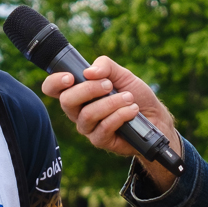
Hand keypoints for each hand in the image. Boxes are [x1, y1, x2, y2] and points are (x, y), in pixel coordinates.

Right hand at [41, 56, 183, 193]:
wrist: (155, 117)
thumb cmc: (134, 95)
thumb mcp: (122, 74)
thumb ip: (105, 66)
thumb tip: (89, 72)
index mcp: (77, 92)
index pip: (52, 88)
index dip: (54, 82)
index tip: (70, 77)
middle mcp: (77, 111)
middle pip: (66, 101)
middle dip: (89, 89)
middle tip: (109, 85)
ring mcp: (87, 127)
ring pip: (87, 114)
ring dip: (110, 103)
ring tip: (128, 98)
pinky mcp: (100, 140)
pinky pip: (104, 127)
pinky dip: (120, 115)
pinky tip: (132, 110)